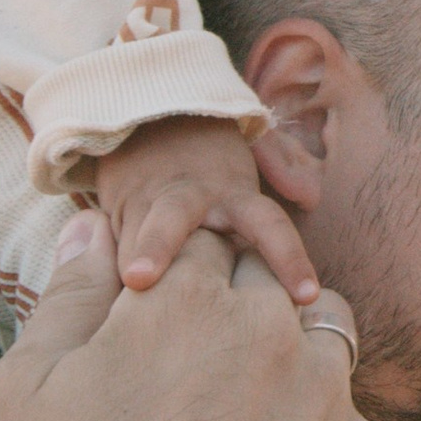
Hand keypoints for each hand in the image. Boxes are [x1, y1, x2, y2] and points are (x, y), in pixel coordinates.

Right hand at [94, 111, 322, 304]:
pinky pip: (109, 250)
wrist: (150, 118)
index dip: (289, 259)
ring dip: (131, 262)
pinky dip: (112, 275)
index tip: (307, 295)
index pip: (269, 225)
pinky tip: (115, 302)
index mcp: (233, 194)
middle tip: (144, 280)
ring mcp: (145, 207)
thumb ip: (286, 168)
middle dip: (160, 249)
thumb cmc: (212, 160)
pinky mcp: (112, 215)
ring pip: (132, 239)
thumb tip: (311, 196)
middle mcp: (187, 201)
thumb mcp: (253, 154)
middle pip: (174, 223)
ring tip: (126, 282)